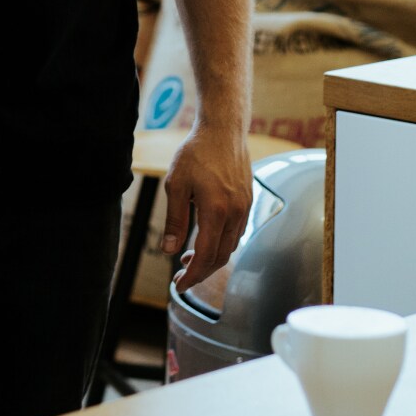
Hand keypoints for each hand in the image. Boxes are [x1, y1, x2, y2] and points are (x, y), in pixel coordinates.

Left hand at [162, 127, 252, 293]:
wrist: (223, 129)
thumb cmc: (196, 153)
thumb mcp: (176, 185)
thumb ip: (174, 220)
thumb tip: (168, 250)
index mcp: (216, 211)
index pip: (205, 255)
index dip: (192, 274)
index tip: (180, 286)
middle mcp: (235, 213)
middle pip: (220, 256)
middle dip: (201, 272)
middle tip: (182, 278)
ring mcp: (245, 207)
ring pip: (230, 245)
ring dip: (211, 258)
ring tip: (187, 258)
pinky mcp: (247, 201)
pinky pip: (236, 232)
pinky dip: (221, 243)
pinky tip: (206, 239)